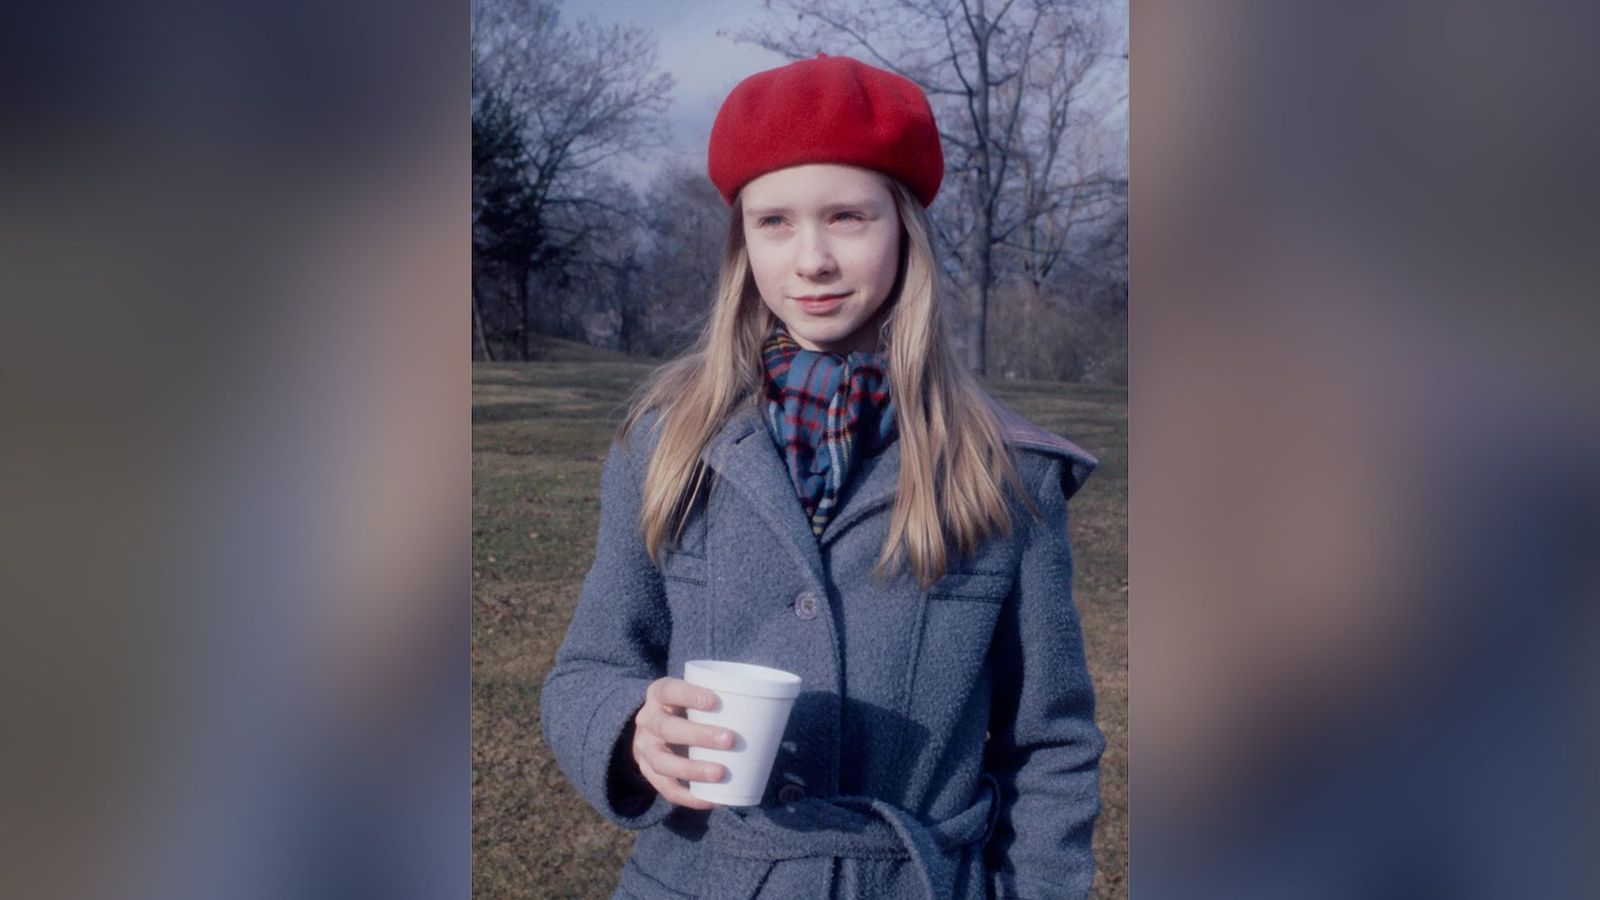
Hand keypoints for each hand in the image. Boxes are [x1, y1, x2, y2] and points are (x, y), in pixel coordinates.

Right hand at [630, 676, 734, 809]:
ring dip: (693, 769)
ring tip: (721, 773)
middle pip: (666, 728)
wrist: (653, 729)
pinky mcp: (649, 773)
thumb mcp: (693, 696)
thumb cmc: (687, 708)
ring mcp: (644, 749)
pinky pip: (666, 789)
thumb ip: (719, 701)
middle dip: (698, 735)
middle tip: (730, 739)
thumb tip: (772, 712)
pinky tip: (713, 800)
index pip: (668, 690)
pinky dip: (690, 797)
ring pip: (663, 762)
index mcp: (659, 695)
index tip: (714, 701)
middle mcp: (647, 721)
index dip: (688, 695)